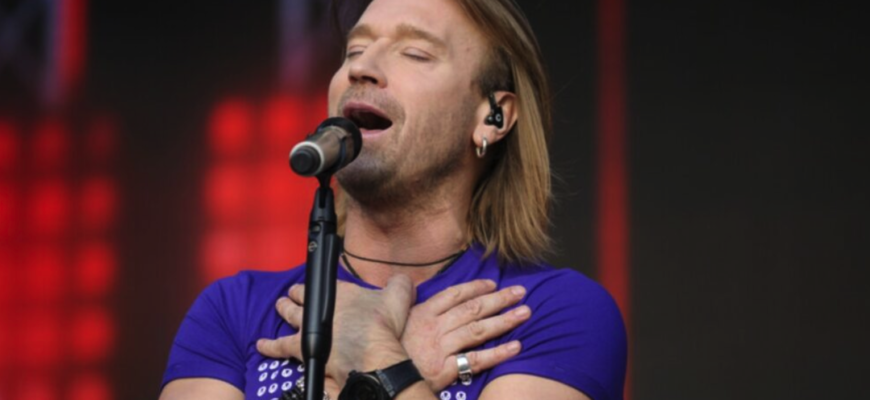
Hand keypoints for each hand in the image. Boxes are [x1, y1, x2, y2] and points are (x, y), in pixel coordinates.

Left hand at [258, 275, 414, 387]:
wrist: (373, 354)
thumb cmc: (384, 327)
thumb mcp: (399, 296)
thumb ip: (399, 283)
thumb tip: (403, 278)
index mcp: (341, 292)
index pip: (324, 284)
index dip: (317, 284)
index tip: (313, 284)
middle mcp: (322, 306)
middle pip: (303, 296)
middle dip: (296, 293)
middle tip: (291, 292)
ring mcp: (310, 327)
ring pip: (290, 315)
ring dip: (283, 309)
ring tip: (279, 306)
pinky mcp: (303, 348)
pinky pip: (280, 346)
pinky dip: (269, 345)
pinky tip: (261, 344)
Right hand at [402, 279, 529, 390]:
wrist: (382, 378)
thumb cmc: (391, 350)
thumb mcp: (396, 322)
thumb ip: (412, 306)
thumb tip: (412, 286)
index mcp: (423, 312)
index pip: (455, 294)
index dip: (476, 287)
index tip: (493, 283)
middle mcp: (434, 327)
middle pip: (472, 309)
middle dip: (499, 299)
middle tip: (520, 292)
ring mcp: (441, 348)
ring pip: (477, 330)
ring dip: (504, 320)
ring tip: (525, 313)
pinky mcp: (445, 370)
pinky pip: (475, 360)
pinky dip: (497, 353)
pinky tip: (515, 347)